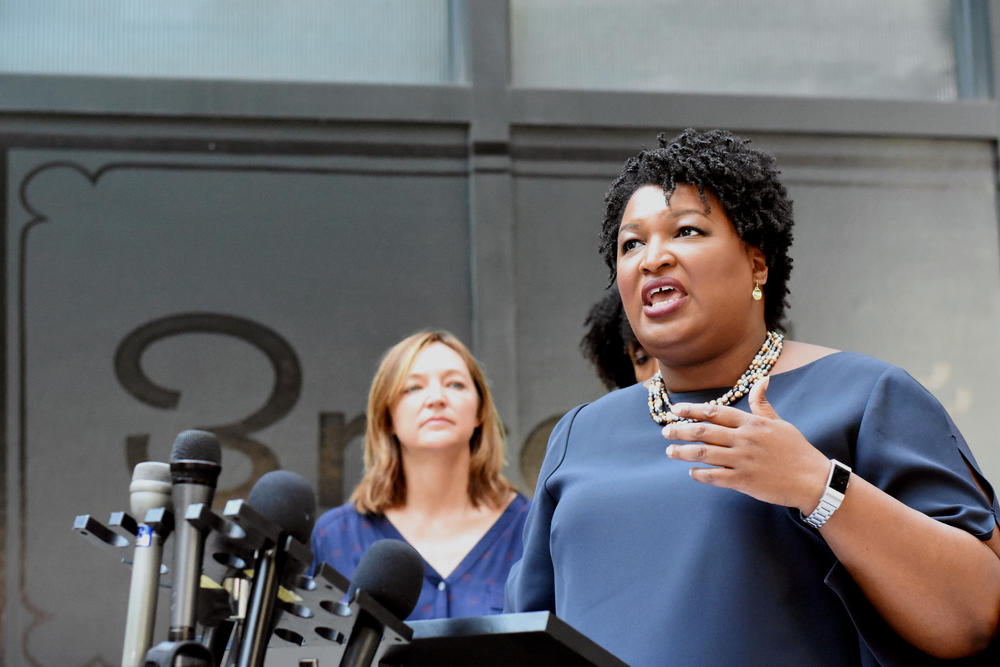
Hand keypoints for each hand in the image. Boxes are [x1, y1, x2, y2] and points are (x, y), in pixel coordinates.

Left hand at [663, 376, 831, 512]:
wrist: (813, 480)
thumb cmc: (796, 450)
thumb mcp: (780, 423)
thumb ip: (762, 404)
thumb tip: (762, 380)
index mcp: (752, 423)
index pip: (716, 412)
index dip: (693, 410)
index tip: (675, 410)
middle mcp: (745, 439)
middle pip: (705, 431)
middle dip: (681, 430)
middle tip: (666, 431)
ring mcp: (744, 460)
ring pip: (705, 454)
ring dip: (684, 452)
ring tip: (670, 451)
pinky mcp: (744, 481)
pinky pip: (715, 476)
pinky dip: (700, 474)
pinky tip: (692, 472)